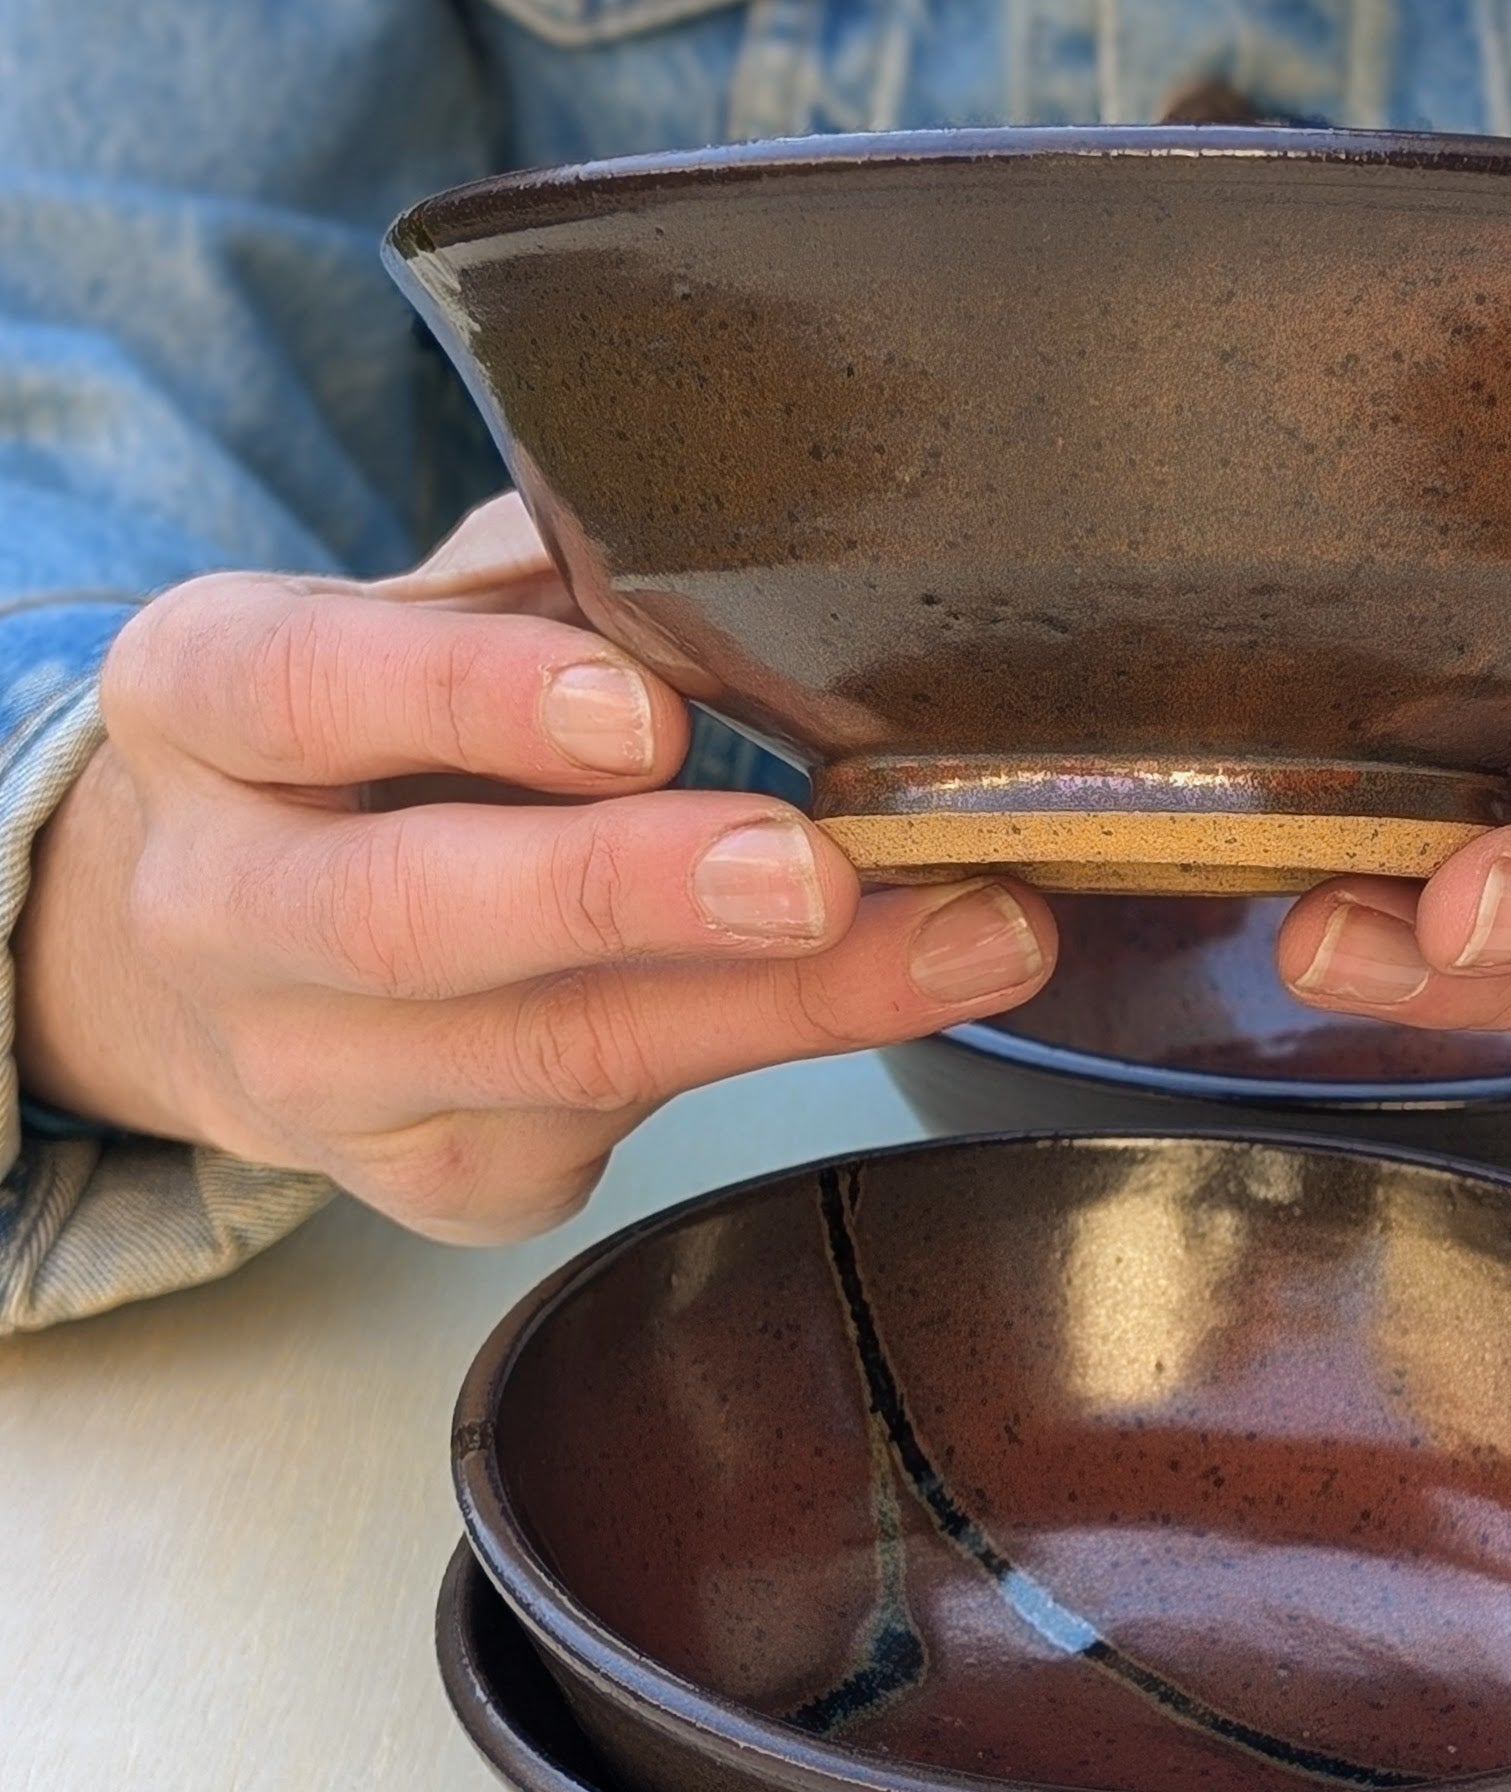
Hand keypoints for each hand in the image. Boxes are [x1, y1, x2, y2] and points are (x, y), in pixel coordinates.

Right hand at [14, 497, 1054, 1240]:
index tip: (640, 709)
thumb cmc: (375, 756)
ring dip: (787, 1000)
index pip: (307, 691)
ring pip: (562, 1052)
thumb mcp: (407, 631)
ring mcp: (319, 1074)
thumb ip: (539, 591)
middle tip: (818, 870)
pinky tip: (897, 996)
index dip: (471, 700)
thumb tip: (761, 559)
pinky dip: (775, 1055)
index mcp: (203, 707)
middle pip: (412, 916)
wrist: (245, 967)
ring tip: (972, 939)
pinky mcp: (435, 1177)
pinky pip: (618, 1127)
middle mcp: (222, 908)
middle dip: (633, 892)